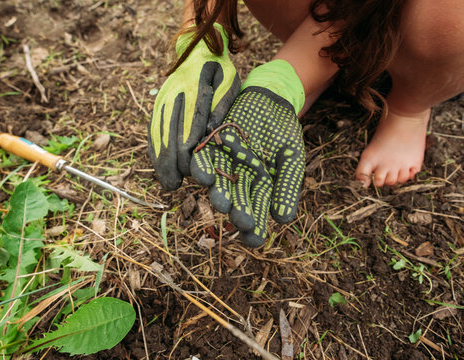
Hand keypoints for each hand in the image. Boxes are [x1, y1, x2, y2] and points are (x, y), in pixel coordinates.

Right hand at [148, 23, 240, 190]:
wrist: (196, 49)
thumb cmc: (219, 69)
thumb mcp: (229, 82)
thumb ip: (221, 106)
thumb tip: (210, 133)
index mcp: (194, 92)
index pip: (188, 129)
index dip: (188, 155)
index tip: (192, 173)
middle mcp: (173, 98)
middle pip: (169, 137)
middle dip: (171, 164)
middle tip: (175, 185)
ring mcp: (162, 102)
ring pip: (158, 135)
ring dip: (161, 161)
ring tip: (167, 182)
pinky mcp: (157, 105)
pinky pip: (153, 130)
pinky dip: (155, 150)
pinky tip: (159, 166)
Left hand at [191, 60, 305, 245]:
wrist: (269, 100)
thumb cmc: (283, 132)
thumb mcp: (291, 158)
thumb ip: (287, 185)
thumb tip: (283, 220)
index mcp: (260, 188)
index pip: (258, 211)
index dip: (256, 227)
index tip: (255, 239)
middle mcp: (238, 180)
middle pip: (237, 201)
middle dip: (239, 212)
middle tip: (241, 223)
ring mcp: (223, 164)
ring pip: (219, 183)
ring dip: (219, 193)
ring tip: (222, 203)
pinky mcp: (211, 146)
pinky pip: (203, 158)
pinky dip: (202, 166)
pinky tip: (202, 176)